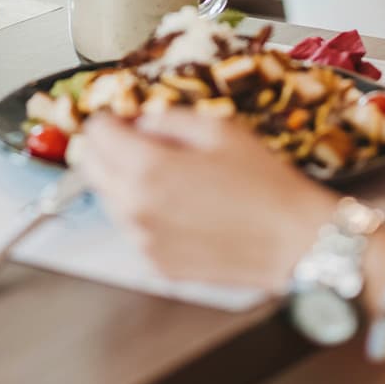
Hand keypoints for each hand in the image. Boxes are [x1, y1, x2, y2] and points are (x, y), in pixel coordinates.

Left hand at [80, 107, 336, 290]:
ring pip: (109, 200)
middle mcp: (135, 208)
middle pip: (89, 167)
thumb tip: (140, 122)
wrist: (295, 241)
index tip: (125, 118)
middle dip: (107, 148)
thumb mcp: (218, 129)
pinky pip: (134, 230)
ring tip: (169, 177)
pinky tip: (182, 208)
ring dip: (124, 182)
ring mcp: (143, 241)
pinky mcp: (157, 265)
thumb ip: (167, 119)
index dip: (110, 119)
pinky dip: (145, 214)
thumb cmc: (265, 182)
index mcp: (146, 169)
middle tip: (136, 142)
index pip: (95, 133)